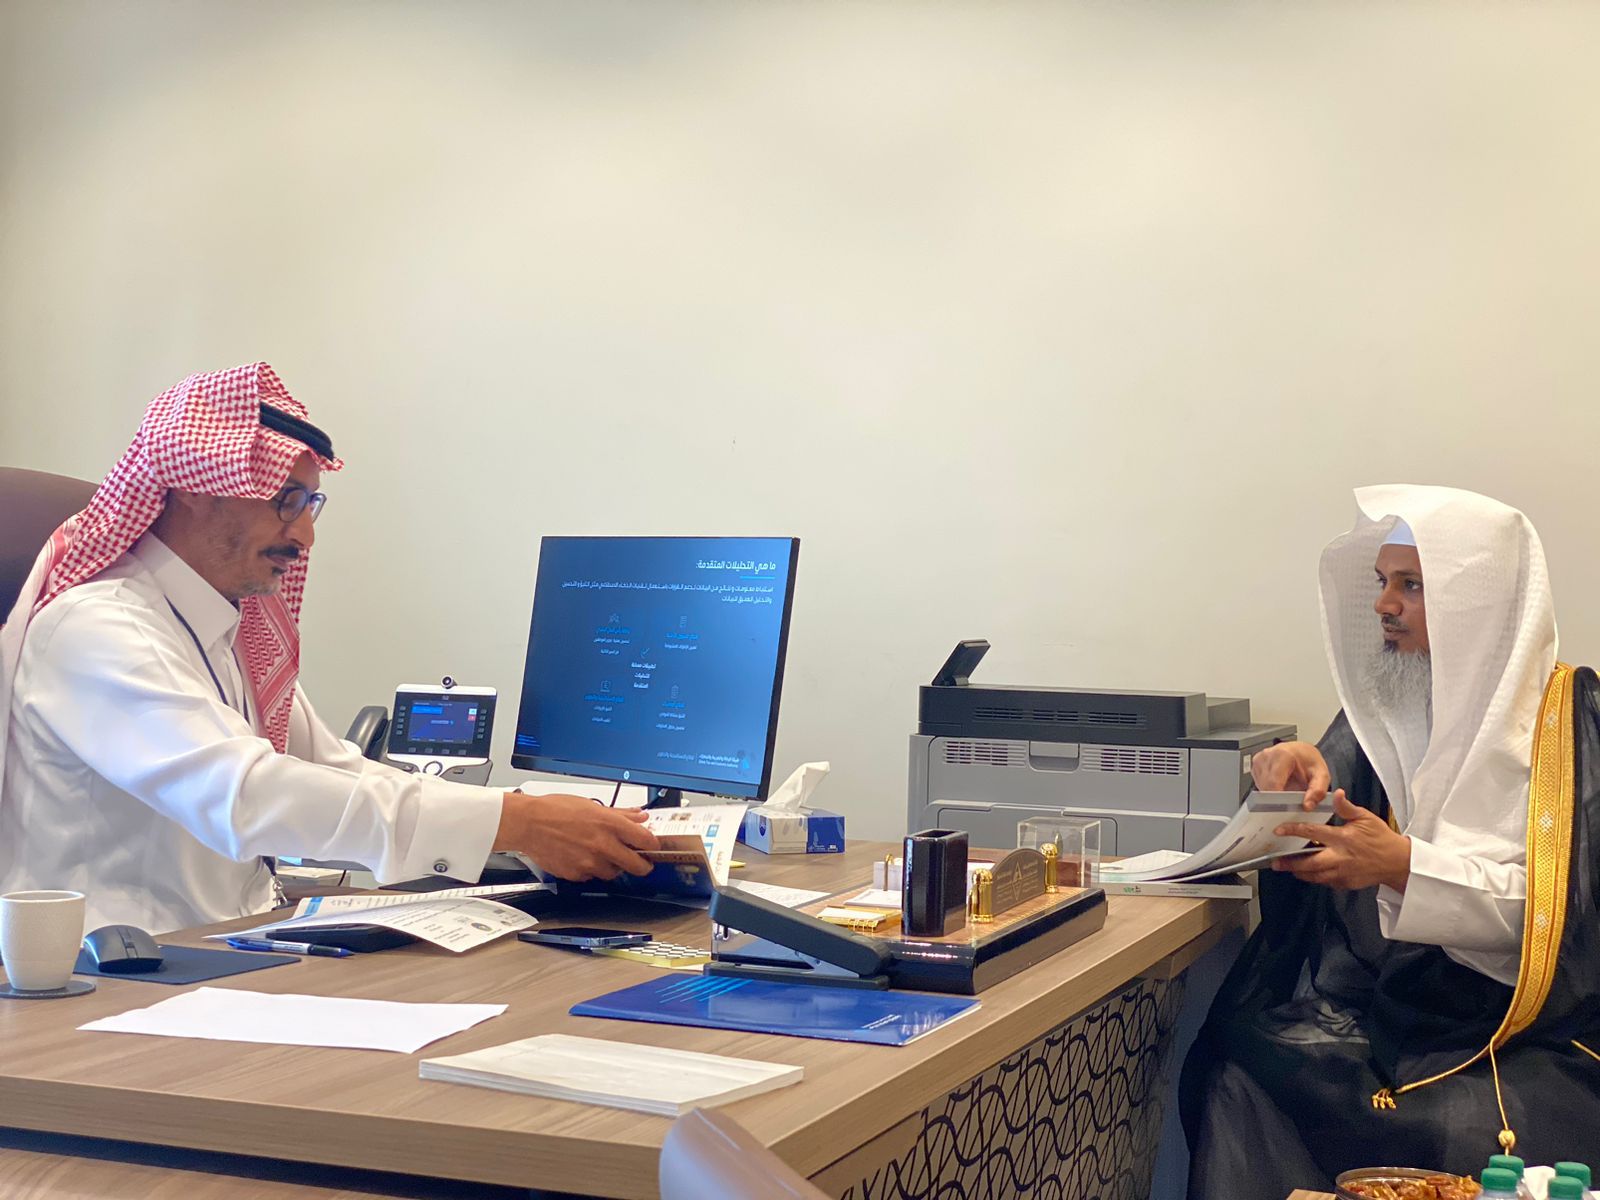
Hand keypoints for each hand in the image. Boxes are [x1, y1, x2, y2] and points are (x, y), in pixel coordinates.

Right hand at [494, 793, 659, 880]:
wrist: (528, 824)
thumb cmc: (555, 810)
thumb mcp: (591, 805)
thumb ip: (620, 813)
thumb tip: (640, 816)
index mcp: (609, 824)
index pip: (646, 840)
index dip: (652, 845)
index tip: (652, 846)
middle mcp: (603, 845)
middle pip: (637, 865)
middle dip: (642, 865)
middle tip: (640, 862)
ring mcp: (590, 863)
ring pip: (613, 873)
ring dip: (613, 866)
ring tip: (602, 854)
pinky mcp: (576, 874)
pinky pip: (591, 876)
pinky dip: (591, 870)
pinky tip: (582, 857)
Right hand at [1253, 741, 1333, 811]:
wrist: (1301, 751)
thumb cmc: (1309, 761)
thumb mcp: (1321, 775)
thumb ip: (1318, 791)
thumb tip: (1307, 805)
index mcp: (1283, 755)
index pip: (1273, 784)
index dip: (1279, 799)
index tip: (1287, 808)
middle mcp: (1267, 755)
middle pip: (1266, 787)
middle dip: (1277, 798)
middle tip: (1291, 799)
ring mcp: (1259, 759)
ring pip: (1261, 787)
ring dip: (1273, 793)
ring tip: (1286, 788)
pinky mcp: (1255, 765)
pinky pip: (1259, 784)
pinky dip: (1269, 788)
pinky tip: (1279, 783)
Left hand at [1272, 791, 1410, 892]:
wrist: (1397, 862)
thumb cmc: (1381, 838)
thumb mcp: (1365, 818)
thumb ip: (1346, 807)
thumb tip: (1336, 793)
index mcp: (1343, 838)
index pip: (1313, 833)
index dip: (1294, 831)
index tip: (1279, 830)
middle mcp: (1340, 858)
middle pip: (1309, 863)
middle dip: (1290, 863)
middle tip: (1275, 861)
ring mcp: (1343, 873)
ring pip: (1315, 876)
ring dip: (1300, 872)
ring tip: (1287, 867)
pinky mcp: (1346, 883)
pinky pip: (1325, 882)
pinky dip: (1314, 878)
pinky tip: (1307, 872)